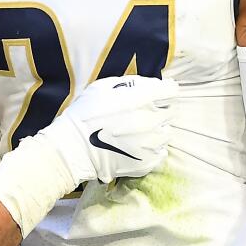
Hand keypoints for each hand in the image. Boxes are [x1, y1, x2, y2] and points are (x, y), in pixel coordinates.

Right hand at [40, 75, 179, 183]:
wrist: (73, 148)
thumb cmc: (84, 114)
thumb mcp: (102, 87)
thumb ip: (129, 83)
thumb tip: (149, 84)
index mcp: (140, 99)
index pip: (171, 91)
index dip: (167, 90)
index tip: (162, 93)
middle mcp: (150, 120)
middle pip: (172, 111)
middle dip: (161, 110)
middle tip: (146, 113)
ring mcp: (150, 143)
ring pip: (167, 133)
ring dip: (158, 130)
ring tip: (141, 132)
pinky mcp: (147, 161)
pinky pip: (161, 152)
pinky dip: (153, 149)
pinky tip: (138, 146)